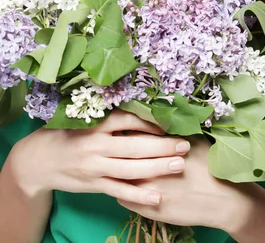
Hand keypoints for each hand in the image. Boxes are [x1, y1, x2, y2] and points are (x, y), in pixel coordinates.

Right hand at [7, 109, 190, 205]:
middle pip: (135, 146)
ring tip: (179, 165)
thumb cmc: (64, 133)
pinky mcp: (93, 185)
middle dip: (162, 146)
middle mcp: (96, 145)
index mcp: (95, 124)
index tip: (169, 123)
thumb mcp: (82, 118)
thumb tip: (140, 109)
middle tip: (184, 145)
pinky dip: (139, 195)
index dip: (150, 123)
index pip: (128, 121)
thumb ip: (107, 117)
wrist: (37, 161)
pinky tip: (157, 197)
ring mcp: (95, 167)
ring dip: (157, 168)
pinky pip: (120, 191)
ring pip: (131, 170)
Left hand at [117, 134, 251, 231]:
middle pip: (122, 157)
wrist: (223, 199)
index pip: (132, 136)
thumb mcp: (193, 141)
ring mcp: (147, 191)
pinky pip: (124, 199)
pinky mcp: (148, 210)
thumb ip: (171, 133)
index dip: (126, 133)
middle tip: (114, 146)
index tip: (124, 131)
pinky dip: (122, 192)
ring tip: (116, 166)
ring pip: (119, 179)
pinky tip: (125, 186)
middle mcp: (148, 169)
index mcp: (158, 150)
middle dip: (116, 151)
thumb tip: (158, 122)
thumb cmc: (210, 166)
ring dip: (117, 172)